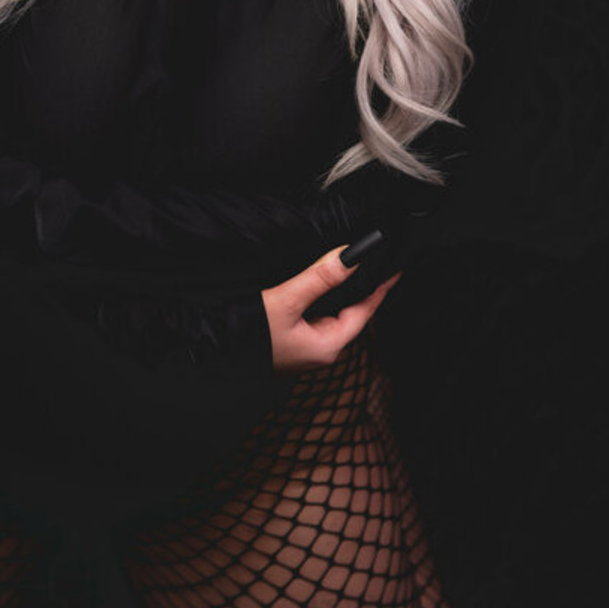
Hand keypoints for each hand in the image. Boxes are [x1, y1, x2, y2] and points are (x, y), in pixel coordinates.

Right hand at [261, 246, 401, 373]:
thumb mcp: (287, 301)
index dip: (380, 288)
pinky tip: (320, 283)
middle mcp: (320, 350)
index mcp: (327, 347)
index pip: (364, 312)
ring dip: (341, 291)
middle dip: (362, 287)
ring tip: (352, 266)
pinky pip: (316, 316)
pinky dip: (323, 298)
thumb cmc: (250, 335)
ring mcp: (305, 348)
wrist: (213, 349)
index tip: (395, 268)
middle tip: (375, 260)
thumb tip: (351, 256)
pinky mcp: (291, 341)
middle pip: (351, 313)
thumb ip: (319, 278)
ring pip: (333, 314)